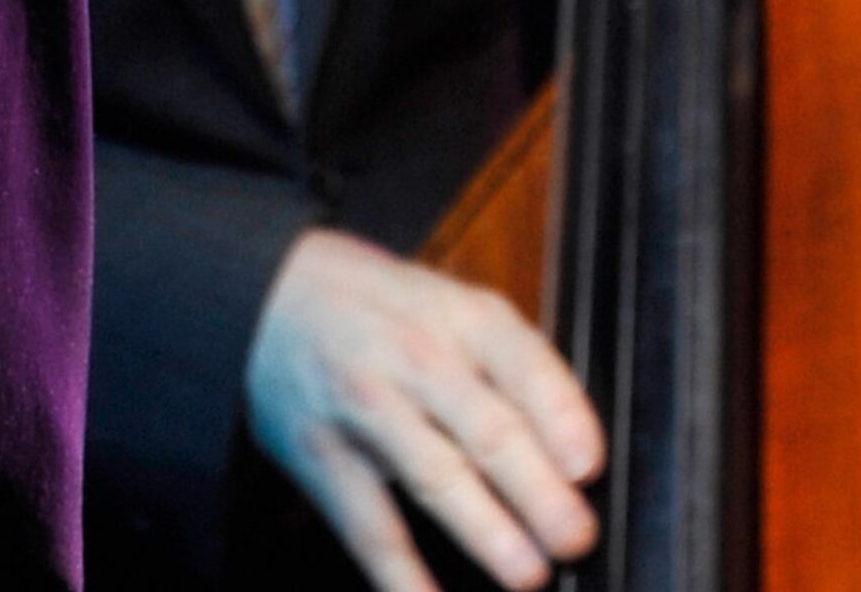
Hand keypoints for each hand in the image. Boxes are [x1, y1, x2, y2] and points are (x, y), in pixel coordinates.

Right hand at [244, 229, 603, 591]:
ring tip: (527, 574)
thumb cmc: (388, 313)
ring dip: (484, 529)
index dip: (558, 413)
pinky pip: (368, 525)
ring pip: (431, 474)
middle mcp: (414, 358)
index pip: (518, 360)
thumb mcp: (454, 309)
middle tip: (574, 535)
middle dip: (535, 488)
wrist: (272, 296)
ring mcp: (365, 408)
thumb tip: (580, 456)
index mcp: (460, 318)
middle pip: (482, 426)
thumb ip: (515, 370)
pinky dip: (402, 575)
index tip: (588, 466)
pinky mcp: (324, 459)